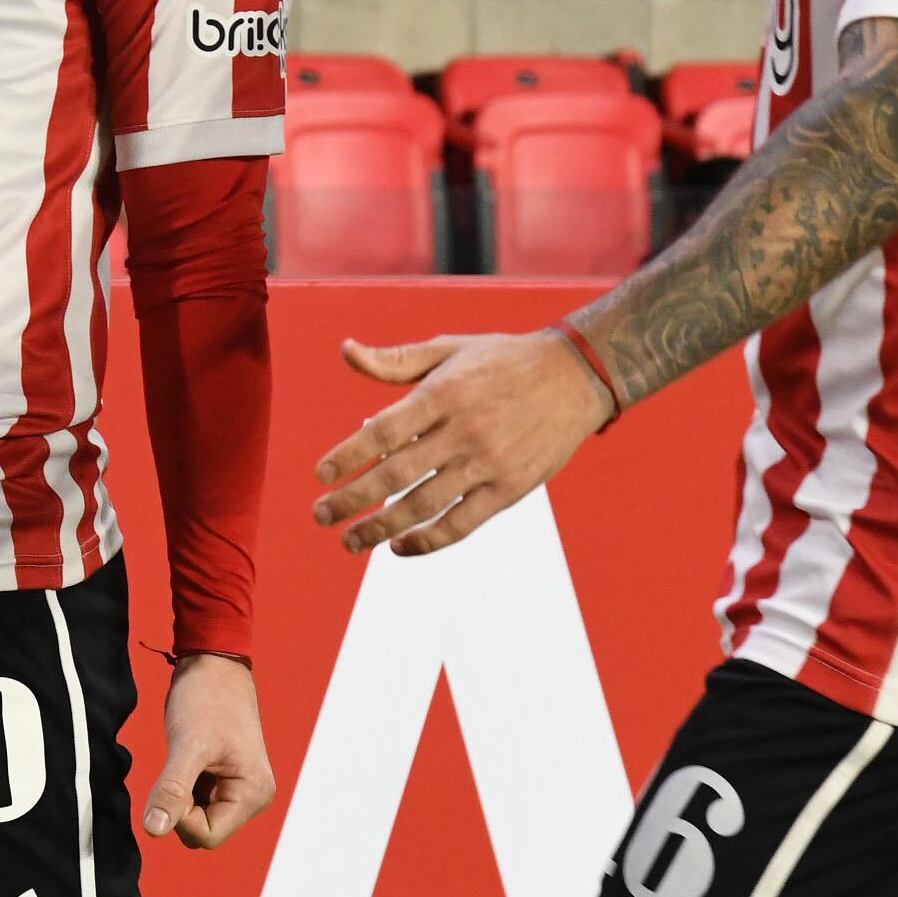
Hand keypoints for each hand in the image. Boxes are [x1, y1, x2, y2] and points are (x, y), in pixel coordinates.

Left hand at [142, 653, 274, 848]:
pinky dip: (183, 787)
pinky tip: (186, 758)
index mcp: (253, 794)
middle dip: (181, 807)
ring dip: (181, 795)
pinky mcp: (224, 779)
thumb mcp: (187, 745)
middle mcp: (252, 797)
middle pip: (202, 831)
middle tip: (179, 765)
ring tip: (185, 757)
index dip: (180, 817)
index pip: (206, 836)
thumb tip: (154, 830)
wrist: (213, 663)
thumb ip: (172, 791)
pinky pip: (196, 801)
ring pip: (197, 817)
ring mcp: (239, 789)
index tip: (174, 778)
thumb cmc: (207, 699)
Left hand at [313, 330, 613, 556]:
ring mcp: (489, 463)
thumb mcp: (450, 349)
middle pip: (395, 475)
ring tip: (350, 540)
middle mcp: (464, 430)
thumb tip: (346, 352)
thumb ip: (396, 361)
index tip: (320, 476)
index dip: (348, 456)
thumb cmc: (504, 360)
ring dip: (380, 528)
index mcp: (445, 392)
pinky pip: (461, 524)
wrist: (577, 377)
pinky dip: (427, 541)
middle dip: (351, 499)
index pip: (384, 431)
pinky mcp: (510, 489)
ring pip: (424, 506)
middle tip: (321, 515)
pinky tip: (399, 547)